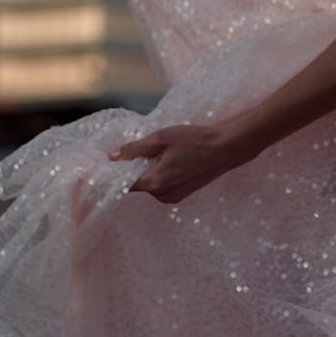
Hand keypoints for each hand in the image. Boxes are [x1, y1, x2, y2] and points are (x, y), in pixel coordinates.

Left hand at [108, 120, 254, 204]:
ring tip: (163, 152)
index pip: (122, 184)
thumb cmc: (194, 141)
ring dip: (148, 170)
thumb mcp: (160, 139)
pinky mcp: (181, 194)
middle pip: (136, 183)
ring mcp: (172, 197)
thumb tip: (112, 157)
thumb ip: (134, 149)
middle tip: (142, 148)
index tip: (108, 162)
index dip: (114, 173)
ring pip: (149, 184)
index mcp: (154, 182)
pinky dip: (160, 174)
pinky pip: (161, 185)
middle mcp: (161, 195)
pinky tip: (172, 159)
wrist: (226, 148)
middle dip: (134, 168)